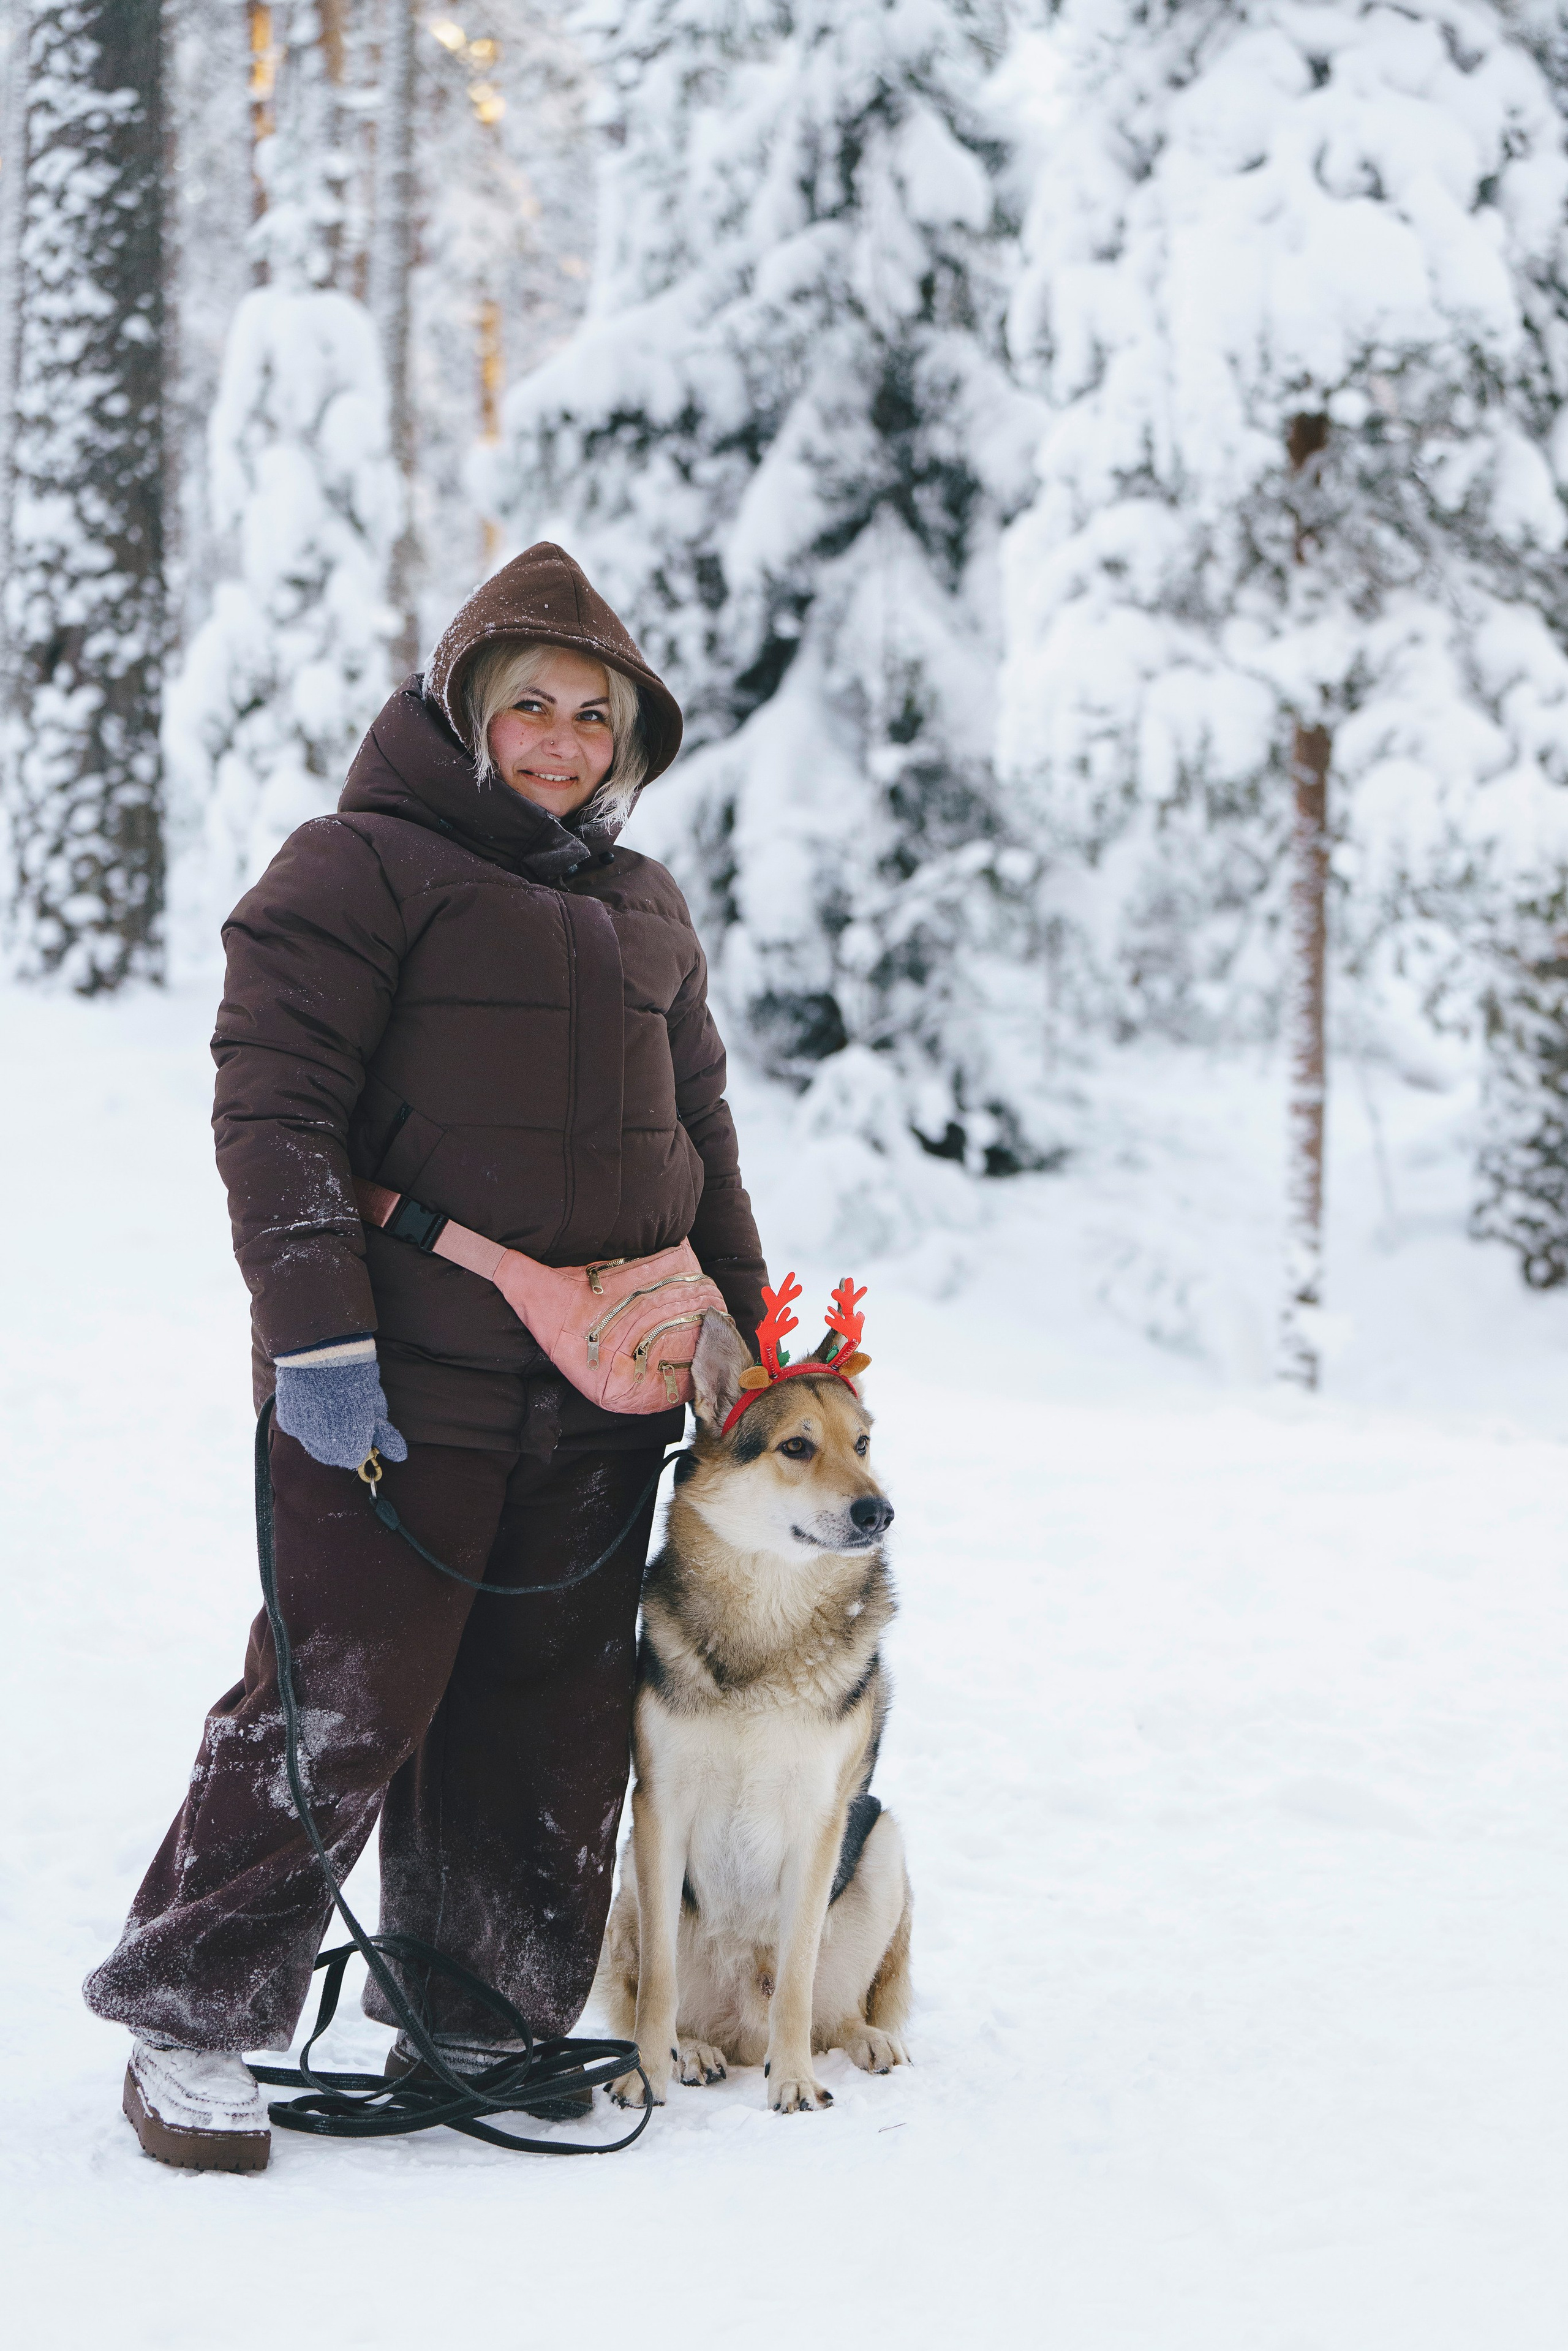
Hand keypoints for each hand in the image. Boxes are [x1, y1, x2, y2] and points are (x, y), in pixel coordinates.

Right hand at [272, 1341, 407, 1470]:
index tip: (363, 1426)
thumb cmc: (356, 1376)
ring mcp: (301, 1433)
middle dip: (341, 1441)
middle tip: (346, 1416)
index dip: (360, 1442)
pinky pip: (298, 1428)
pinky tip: (314, 1401)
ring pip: (313, 1442)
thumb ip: (385, 1435)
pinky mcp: (286, 1419)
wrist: (322, 1350)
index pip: (355, 1457)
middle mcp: (322, 1446)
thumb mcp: (376, 1405)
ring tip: (330, 1404)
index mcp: (349, 1445)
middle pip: (332, 1455)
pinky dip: (307, 1420)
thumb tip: (399, 1456)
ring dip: (322, 1432)